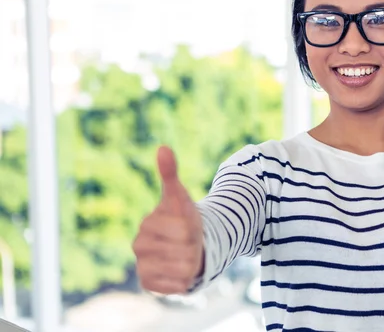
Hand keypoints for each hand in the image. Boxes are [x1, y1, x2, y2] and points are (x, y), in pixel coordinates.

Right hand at [132, 146, 203, 293]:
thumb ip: (171, 174)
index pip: (183, 229)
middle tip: (189, 243)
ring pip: (182, 269)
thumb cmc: (182, 220)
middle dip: (194, 246)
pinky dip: (185, 281)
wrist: (184, 246)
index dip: (194, 228)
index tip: (189, 226)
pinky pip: (176, 286)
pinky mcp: (148, 285)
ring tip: (186, 256)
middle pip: (185, 250)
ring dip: (192, 263)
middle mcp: (139, 246)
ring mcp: (142, 266)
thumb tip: (163, 148)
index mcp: (147, 224)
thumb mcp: (180, 197)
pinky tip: (181, 272)